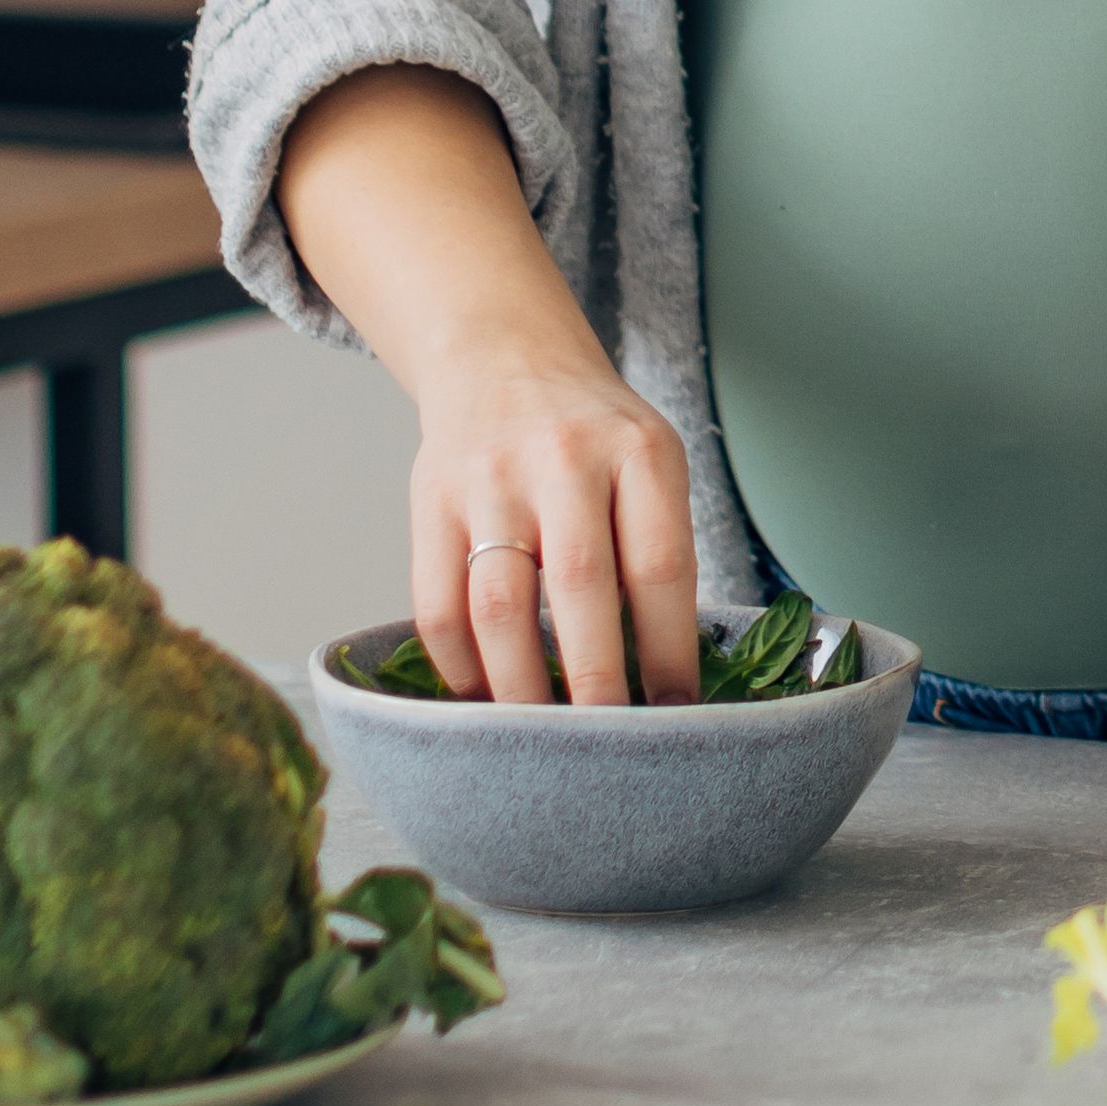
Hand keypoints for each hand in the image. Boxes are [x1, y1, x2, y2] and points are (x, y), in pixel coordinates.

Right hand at [401, 347, 701, 707]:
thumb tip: (662, 681)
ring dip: (521, 687)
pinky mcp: (430, 501)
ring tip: (542, 740)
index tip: (677, 713)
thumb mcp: (649, 462)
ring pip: (500, 605)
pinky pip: (437, 605)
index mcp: (639, 451)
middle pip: (580, 587)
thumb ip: (655, 550)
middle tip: (608, 748)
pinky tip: (483, 698)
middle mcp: (564, 459)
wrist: (502, 357)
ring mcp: (490, 480)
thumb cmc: (593, 435)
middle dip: (597, 682)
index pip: (661, 566)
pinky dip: (459, 667)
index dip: (670, 652)